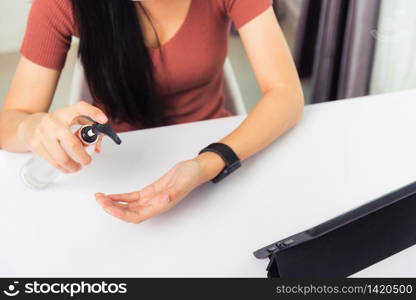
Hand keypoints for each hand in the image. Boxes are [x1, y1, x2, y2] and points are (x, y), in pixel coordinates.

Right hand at [17, 101, 107, 173]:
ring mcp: (43, 134)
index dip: (93, 113)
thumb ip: (88, 130)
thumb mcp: (71, 120)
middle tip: (87, 161)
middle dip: (83, 157)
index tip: (103, 120)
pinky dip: (64, 168)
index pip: (80, 108)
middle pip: (73, 144)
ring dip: (73, 166)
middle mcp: (53, 122)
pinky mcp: (36, 145)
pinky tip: (68, 168)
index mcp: (65, 114)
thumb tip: (96, 147)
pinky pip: (53, 162)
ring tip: (78, 167)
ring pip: (62, 158)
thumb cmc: (56, 124)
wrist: (29, 125)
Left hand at [95, 157, 216, 223]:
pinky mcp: (150, 191)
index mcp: (160, 206)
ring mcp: (151, 198)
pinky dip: (121, 197)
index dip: (120, 213)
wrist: (196, 168)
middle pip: (128, 212)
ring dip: (114, 203)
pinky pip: (132, 197)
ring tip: (101, 198)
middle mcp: (154, 205)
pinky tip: (112, 195)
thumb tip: (162, 201)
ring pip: (128, 206)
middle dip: (112, 208)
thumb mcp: (182, 183)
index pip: (136, 216)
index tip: (108, 206)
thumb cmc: (192, 176)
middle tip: (99, 200)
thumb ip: (172, 194)